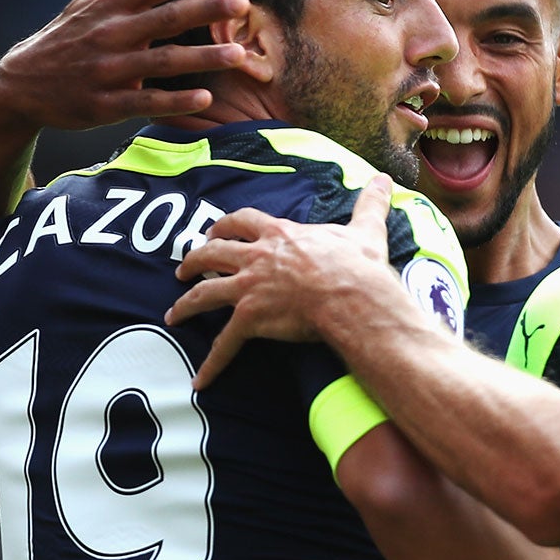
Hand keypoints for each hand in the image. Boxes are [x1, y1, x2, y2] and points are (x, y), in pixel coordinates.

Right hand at [0, 0, 263, 131]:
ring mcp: (108, 70)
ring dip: (201, 58)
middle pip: (165, 19)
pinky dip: (174, 102)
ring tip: (239, 54)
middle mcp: (111, 34)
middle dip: (204, 10)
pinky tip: (205, 99)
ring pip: (161, 62)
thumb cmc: (68, 35)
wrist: (21, 86)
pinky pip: (144, 102)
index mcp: (112, 5)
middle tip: (243, 2)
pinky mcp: (105, 105)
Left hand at [167, 180, 401, 386]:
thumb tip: (384, 179)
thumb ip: (370, 204)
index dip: (226, 225)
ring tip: (174, 313)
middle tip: (183, 268)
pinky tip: (200, 380)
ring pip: (206, 293)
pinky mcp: (251, 318)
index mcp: (280, 234)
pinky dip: (212, 363)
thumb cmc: (357, 266)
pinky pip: (225, 343)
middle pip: (213, 252)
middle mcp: (257, 257)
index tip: (214, 229)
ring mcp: (250, 287)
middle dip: (195, 259)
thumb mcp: (365, 229)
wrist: (352, 297)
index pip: (243, 221)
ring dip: (186, 304)